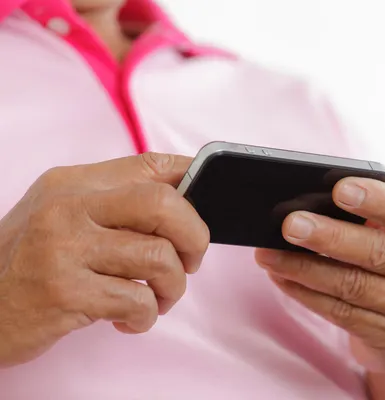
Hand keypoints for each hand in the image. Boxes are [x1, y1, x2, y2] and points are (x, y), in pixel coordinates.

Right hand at [0, 153, 208, 367]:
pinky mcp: (64, 292)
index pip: (150, 165)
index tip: (206, 204)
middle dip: (194, 237)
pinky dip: (146, 316)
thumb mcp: (60, 218)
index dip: (192, 179)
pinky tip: (130, 319)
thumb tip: (184, 205)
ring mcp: (64, 248)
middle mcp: (67, 208)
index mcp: (72, 184)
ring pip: (158, 257)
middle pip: (163, 204)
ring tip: (157, 298)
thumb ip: (113, 206)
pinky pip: (137, 300)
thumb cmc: (25, 265)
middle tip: (190, 261)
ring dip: (173, 287)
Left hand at [255, 178, 384, 371]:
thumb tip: (314, 202)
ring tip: (268, 253)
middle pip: (377, 253)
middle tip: (290, 224)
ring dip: (304, 268)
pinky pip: (340, 313)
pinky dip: (304, 293)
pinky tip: (281, 277)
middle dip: (328, 236)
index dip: (376, 200)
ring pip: (352, 286)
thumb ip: (376, 215)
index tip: (339, 188)